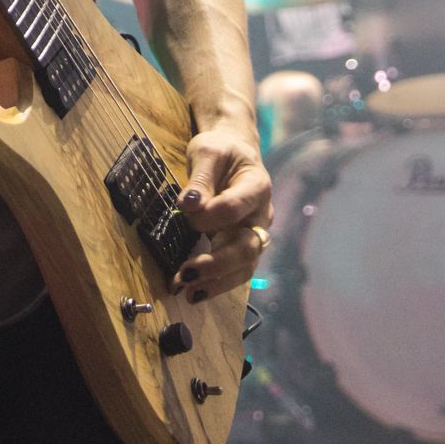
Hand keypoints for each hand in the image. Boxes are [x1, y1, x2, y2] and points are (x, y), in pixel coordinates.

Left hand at [173, 123, 272, 300]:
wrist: (232, 154)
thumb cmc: (220, 150)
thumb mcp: (207, 151)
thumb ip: (200, 178)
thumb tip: (189, 205)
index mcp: (257, 187)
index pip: (236, 207)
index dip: (209, 214)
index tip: (184, 208)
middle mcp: (261, 216)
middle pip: (247, 248)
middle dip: (216, 264)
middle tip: (186, 274)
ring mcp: (253, 235)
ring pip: (244, 267)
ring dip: (216, 282)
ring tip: (188, 292)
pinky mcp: (241, 248)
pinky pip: (235, 272)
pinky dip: (216, 285)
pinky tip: (194, 292)